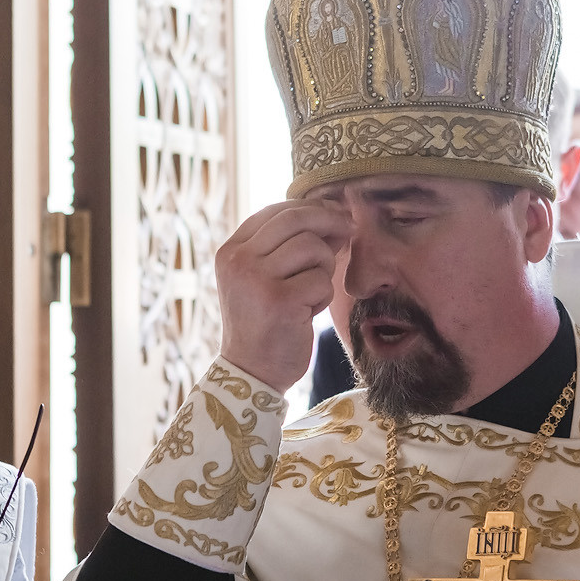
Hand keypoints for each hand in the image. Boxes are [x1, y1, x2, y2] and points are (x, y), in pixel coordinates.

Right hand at [215, 199, 350, 389]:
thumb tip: (335, 215)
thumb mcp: (265, 278)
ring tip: (312, 292)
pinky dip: (322, 296)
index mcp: (230, 251)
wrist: (252, 371)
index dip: (311, 209)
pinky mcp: (280, 301)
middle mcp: (238, 261)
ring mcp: (256, 280)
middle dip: (329, 222)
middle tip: (349, 231)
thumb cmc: (264, 322)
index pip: (275, 211)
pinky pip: (320, 280)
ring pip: (312, 248)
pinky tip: (308, 312)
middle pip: (295, 220)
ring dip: (324, 268)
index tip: (335, 215)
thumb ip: (288, 247)